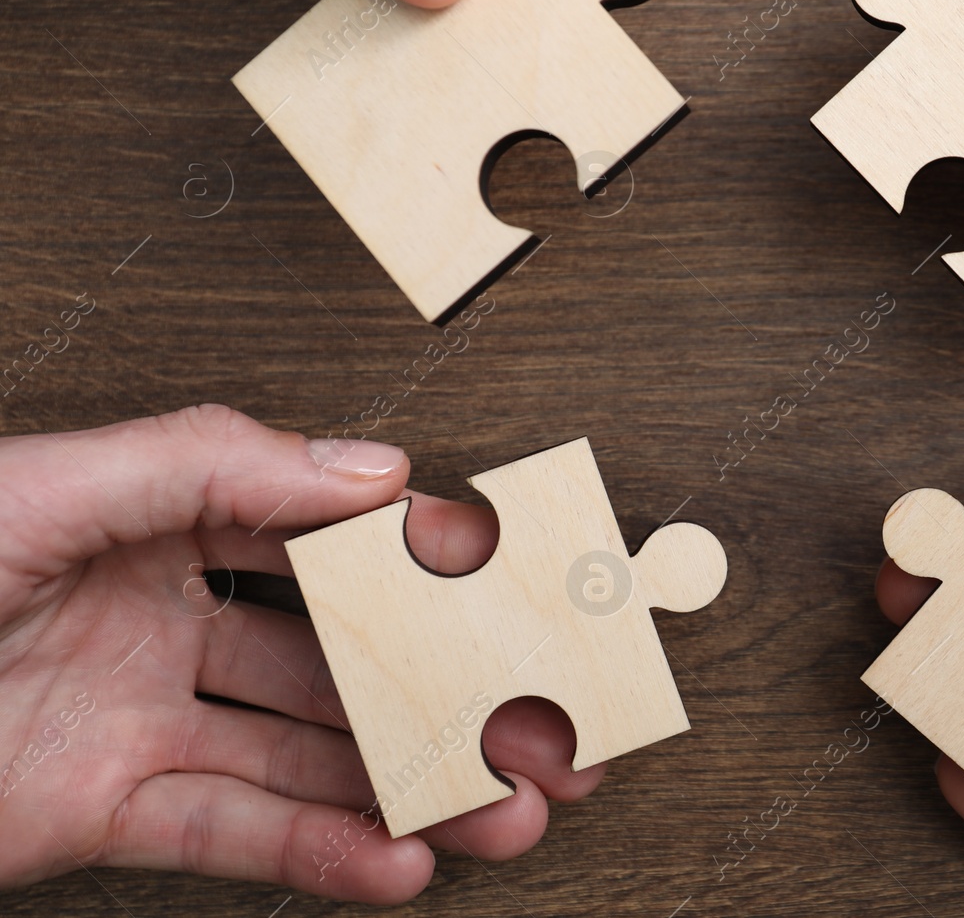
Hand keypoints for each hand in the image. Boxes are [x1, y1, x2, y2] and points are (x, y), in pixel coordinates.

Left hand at [0, 405, 601, 902]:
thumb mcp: (33, 493)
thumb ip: (206, 466)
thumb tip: (369, 467)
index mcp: (147, 515)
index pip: (322, 533)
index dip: (424, 560)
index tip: (512, 586)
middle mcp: (153, 613)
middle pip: (337, 656)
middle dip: (451, 692)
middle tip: (547, 723)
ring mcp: (131, 717)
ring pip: (306, 755)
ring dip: (413, 786)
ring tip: (509, 811)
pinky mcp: (94, 812)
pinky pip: (229, 832)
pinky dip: (318, 853)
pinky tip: (397, 863)